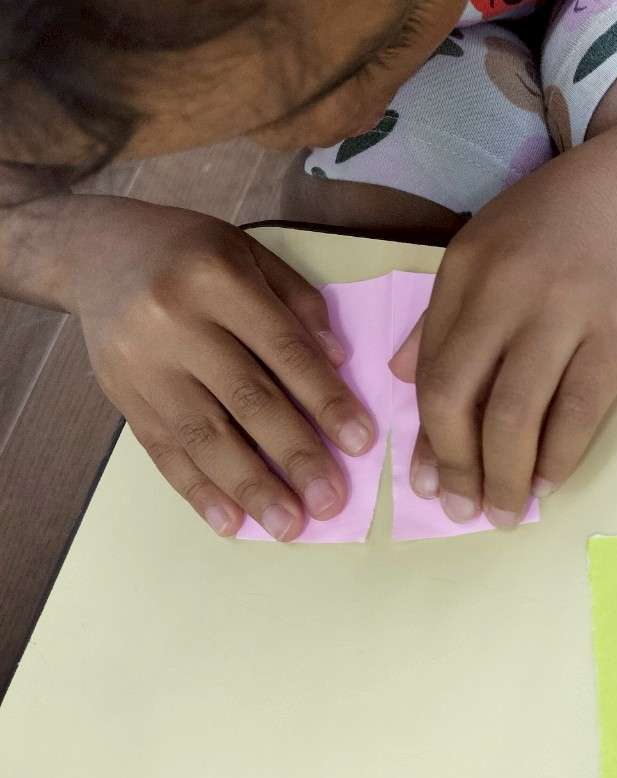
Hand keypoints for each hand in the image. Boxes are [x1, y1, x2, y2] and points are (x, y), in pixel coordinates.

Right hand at [67, 198, 375, 539]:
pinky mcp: (121, 395)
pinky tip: (229, 520)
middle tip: (331, 501)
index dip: (324, 398)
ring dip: (250, 486)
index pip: (282, 348)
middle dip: (294, 455)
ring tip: (288, 525)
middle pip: (246, 398)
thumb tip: (340, 361)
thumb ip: (296, 302)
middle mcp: (175, 322)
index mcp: (217, 278)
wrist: (95, 252)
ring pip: (203, 435)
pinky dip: (197, 489)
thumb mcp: (249, 252)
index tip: (359, 443)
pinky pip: (162, 450)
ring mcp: (142, 364)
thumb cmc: (190, 251)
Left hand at [390, 121, 616, 526]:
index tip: (424, 479)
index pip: (432, 368)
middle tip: (461, 509)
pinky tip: (550, 480)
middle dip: (455, 466)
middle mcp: (507, 290)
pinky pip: (579, 413)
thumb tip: (401, 376)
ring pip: (517, 416)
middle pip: (460, 397)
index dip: (426, 435)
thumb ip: (443, 309)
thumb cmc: (563, 214)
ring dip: (506, 477)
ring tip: (506, 511)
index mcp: (466, 268)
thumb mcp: (485, 241)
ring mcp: (566, 312)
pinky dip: (559, 458)